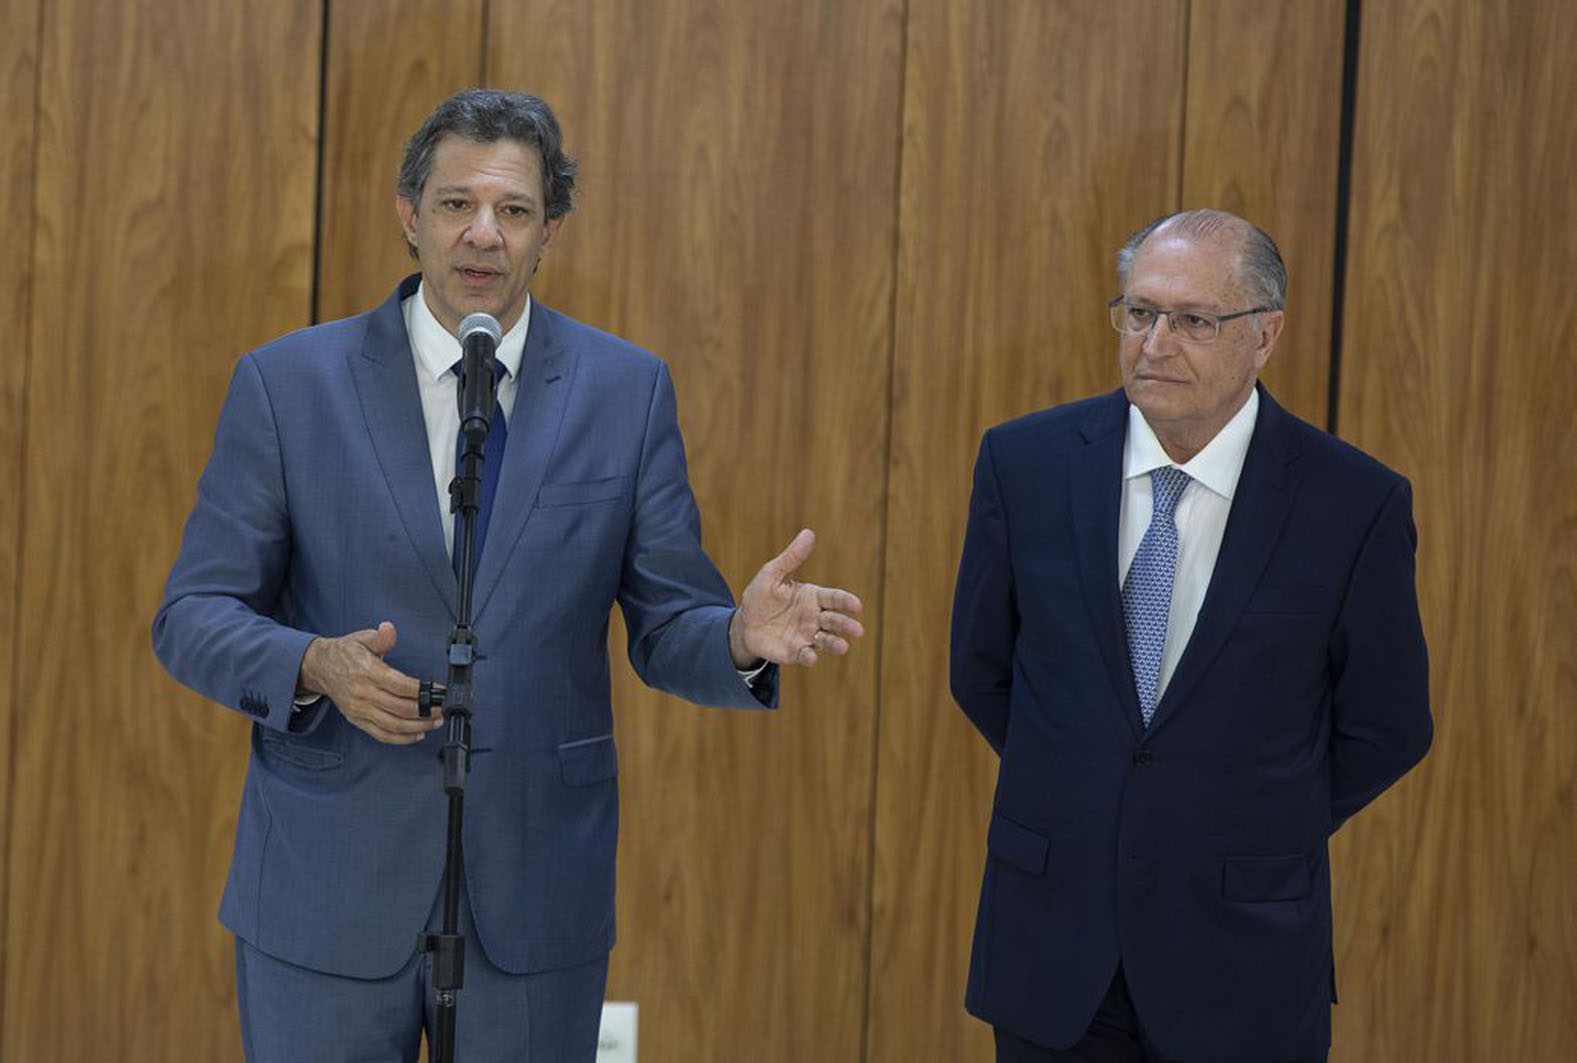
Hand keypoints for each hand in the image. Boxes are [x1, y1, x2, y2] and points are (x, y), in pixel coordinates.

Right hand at [297, 621, 439, 743]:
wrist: (320, 667)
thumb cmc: (345, 653)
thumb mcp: (363, 638)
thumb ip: (381, 637)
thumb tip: (389, 630)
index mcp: (367, 672)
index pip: (400, 686)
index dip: (422, 691)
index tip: (438, 690)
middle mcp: (363, 694)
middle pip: (400, 708)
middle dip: (425, 711)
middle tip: (441, 708)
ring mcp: (360, 710)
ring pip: (393, 725)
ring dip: (417, 727)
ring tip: (435, 722)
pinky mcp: (358, 720)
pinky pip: (381, 734)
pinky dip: (400, 738)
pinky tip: (417, 735)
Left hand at [730, 528, 864, 667]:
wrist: (745, 623)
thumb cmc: (761, 596)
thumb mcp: (773, 574)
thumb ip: (792, 557)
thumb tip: (809, 533)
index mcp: (813, 597)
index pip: (834, 598)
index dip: (846, 601)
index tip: (856, 605)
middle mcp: (814, 618)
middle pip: (835, 621)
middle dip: (846, 625)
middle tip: (857, 630)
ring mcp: (807, 636)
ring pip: (826, 641)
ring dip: (836, 644)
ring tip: (843, 646)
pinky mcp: (795, 652)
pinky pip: (806, 656)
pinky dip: (809, 657)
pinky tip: (810, 656)